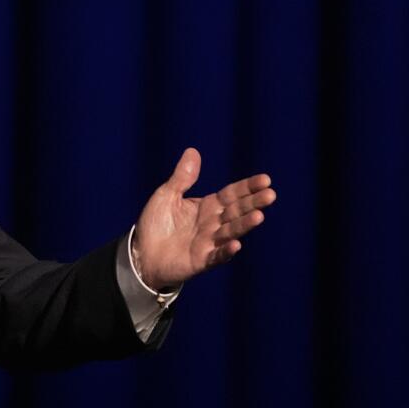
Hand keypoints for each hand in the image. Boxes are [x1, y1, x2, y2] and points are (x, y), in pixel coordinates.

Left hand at [133, 148, 275, 291]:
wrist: (142, 253)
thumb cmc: (156, 223)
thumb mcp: (167, 195)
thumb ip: (182, 177)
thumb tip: (193, 151)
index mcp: (207, 206)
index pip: (232, 194)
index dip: (247, 187)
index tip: (265, 179)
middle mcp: (213, 224)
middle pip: (237, 211)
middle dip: (253, 203)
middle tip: (270, 195)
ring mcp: (209, 242)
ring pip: (230, 232)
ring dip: (244, 225)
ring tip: (258, 216)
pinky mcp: (201, 260)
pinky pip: (216, 256)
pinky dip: (226, 251)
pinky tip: (235, 244)